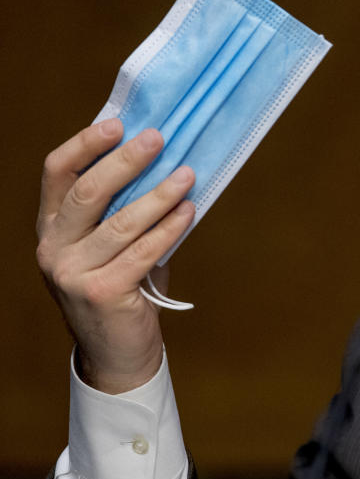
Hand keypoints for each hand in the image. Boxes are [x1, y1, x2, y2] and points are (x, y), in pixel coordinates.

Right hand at [36, 119, 195, 393]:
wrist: (118, 354)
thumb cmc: (124, 291)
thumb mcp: (113, 247)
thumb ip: (125, 211)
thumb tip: (165, 163)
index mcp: (51, 229)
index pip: (56, 174)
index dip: (84, 145)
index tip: (117, 123)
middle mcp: (53, 248)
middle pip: (88, 192)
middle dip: (125, 161)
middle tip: (158, 138)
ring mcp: (73, 273)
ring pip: (120, 222)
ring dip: (158, 194)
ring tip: (186, 174)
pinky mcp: (102, 292)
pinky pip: (143, 251)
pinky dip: (170, 228)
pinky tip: (189, 211)